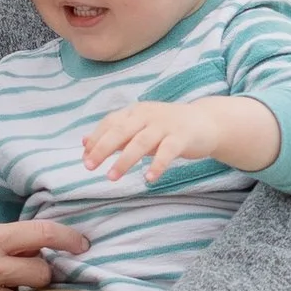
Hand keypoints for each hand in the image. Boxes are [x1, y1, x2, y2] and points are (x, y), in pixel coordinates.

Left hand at [81, 94, 280, 184]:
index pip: (110, 123)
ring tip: (111, 177)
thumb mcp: (139, 128)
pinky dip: (157, 165)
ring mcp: (165, 125)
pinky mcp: (182, 137)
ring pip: (141, 142)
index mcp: (135, 112)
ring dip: (124, 160)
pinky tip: (149, 179)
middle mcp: (147, 115)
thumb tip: (84, 143)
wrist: (205, 122)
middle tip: (88, 166)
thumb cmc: (167, 128)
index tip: (85, 157)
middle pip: (121, 130)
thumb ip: (114, 134)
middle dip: (103, 148)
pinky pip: (167, 152)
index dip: (96, 139)